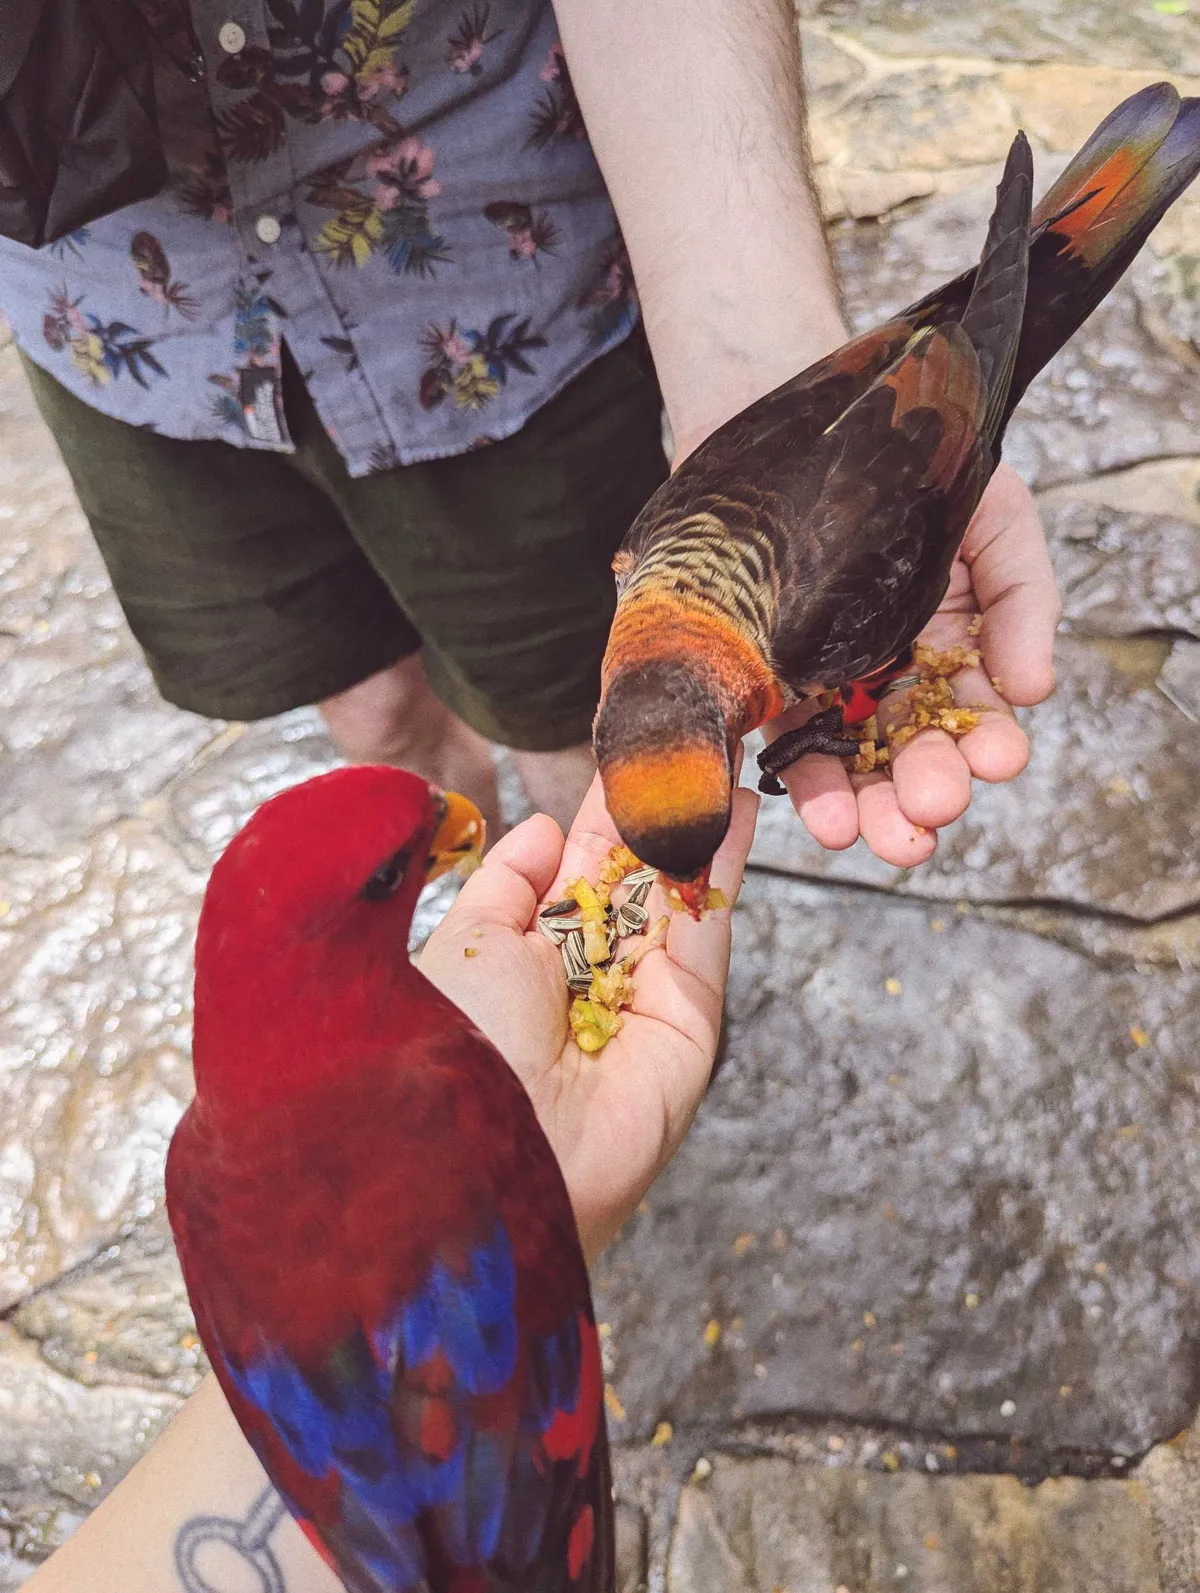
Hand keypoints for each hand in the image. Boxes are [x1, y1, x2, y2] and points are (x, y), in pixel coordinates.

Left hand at [419, 774, 758, 1262]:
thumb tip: (541, 827)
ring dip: (698, 827)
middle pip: (632, 880)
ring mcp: (641, 1002)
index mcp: (524, 960)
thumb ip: (507, 882)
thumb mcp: (465, 942)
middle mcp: (585, 980)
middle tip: (686, 739)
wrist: (490, 1158)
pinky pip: (706, 934)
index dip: (600, 814)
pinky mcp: (690, 1025)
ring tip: (719, 755)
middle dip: (657, 811)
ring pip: (676, 898)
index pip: (573, 871)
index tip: (626, 753)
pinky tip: (731, 810)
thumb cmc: (452, 1050)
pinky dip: (722, 871)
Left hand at [761, 462, 1060, 866]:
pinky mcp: (762, 682)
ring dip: (870, 807)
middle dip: (926, 787)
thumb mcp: (989, 514)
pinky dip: (806, 785)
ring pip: (852, 762)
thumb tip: (1036, 690)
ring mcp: (823, 684)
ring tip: (880, 837)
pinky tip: (826, 816)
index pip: (975, 710)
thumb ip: (1020, 597)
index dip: (989, 740)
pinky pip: (783, 743)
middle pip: (913, 749)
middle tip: (931, 809)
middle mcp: (889, 673)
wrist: (793, 419)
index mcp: (951, 642)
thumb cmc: (904, 462)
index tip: (1000, 759)